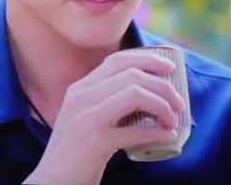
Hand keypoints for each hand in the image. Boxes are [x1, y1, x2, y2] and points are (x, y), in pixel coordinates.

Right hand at [23, 50, 185, 184]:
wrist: (52, 182)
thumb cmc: (73, 152)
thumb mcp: (81, 117)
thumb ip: (103, 102)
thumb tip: (145, 93)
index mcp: (79, 89)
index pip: (117, 61)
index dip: (147, 59)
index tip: (169, 67)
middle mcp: (81, 98)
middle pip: (132, 75)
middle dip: (163, 86)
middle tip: (178, 102)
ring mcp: (87, 118)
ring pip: (135, 94)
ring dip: (162, 105)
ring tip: (172, 120)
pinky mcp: (96, 142)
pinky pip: (137, 130)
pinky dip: (158, 132)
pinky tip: (167, 136)